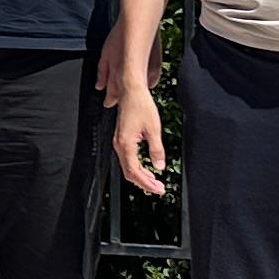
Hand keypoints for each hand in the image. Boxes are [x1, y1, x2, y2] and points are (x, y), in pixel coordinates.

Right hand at [107, 76, 169, 196]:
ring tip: (154, 181)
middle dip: (144, 183)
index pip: (135, 172)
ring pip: (128, 166)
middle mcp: (119, 144)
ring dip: (141, 176)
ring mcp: (119, 141)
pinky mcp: (122, 138)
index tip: (158, 189)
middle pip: (129, 172)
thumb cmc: (140, 105)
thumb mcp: (154, 129)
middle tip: (158, 188)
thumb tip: (159, 166)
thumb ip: (156, 150)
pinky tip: (147, 169)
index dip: (146, 183)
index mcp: (126, 144)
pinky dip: (137, 167)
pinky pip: (128, 158)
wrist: (131, 90)